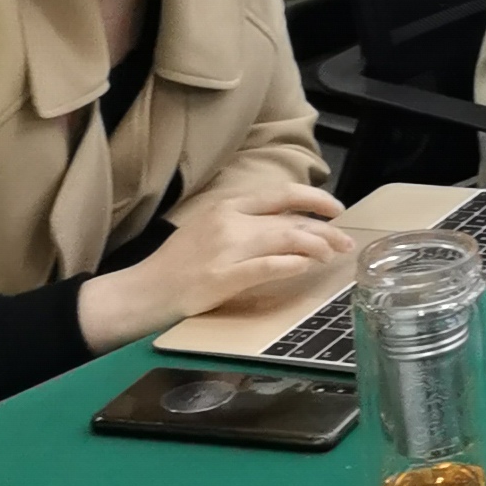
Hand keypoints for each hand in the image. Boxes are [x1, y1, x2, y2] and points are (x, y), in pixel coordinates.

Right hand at [78, 179, 352, 347]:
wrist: (141, 292)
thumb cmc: (179, 264)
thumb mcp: (211, 229)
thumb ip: (247, 223)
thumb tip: (294, 225)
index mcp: (226, 206)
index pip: (282, 193)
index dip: (315, 198)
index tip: (336, 210)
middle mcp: (228, 221)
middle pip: (291, 220)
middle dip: (326, 231)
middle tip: (345, 243)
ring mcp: (225, 249)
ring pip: (286, 239)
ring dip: (317, 248)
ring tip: (331, 256)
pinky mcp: (221, 278)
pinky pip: (268, 267)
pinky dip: (293, 265)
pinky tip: (307, 267)